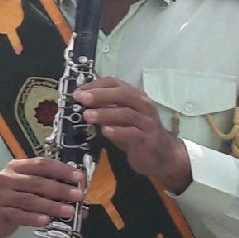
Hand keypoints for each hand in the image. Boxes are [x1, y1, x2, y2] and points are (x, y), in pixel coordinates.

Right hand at [0, 156, 85, 237]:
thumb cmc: (12, 197)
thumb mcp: (27, 186)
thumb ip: (50, 189)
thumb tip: (80, 199)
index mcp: (16, 167)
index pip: (41, 164)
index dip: (61, 170)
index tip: (79, 177)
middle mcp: (6, 178)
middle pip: (37, 182)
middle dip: (60, 189)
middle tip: (78, 195)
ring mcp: (0, 195)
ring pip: (30, 200)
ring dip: (52, 206)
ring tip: (69, 211)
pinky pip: (19, 215)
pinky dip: (34, 218)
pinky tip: (46, 221)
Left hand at [74, 77, 191, 191]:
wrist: (160, 154)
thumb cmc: (135, 132)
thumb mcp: (118, 118)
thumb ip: (104, 108)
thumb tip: (82, 100)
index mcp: (135, 96)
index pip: (116, 83)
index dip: (96, 85)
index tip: (78, 91)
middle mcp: (144, 105)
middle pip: (123, 94)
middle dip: (100, 95)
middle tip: (81, 98)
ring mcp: (147, 122)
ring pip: (126, 114)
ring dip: (105, 113)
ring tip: (86, 115)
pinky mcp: (148, 139)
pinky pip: (132, 133)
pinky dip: (118, 131)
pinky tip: (105, 131)